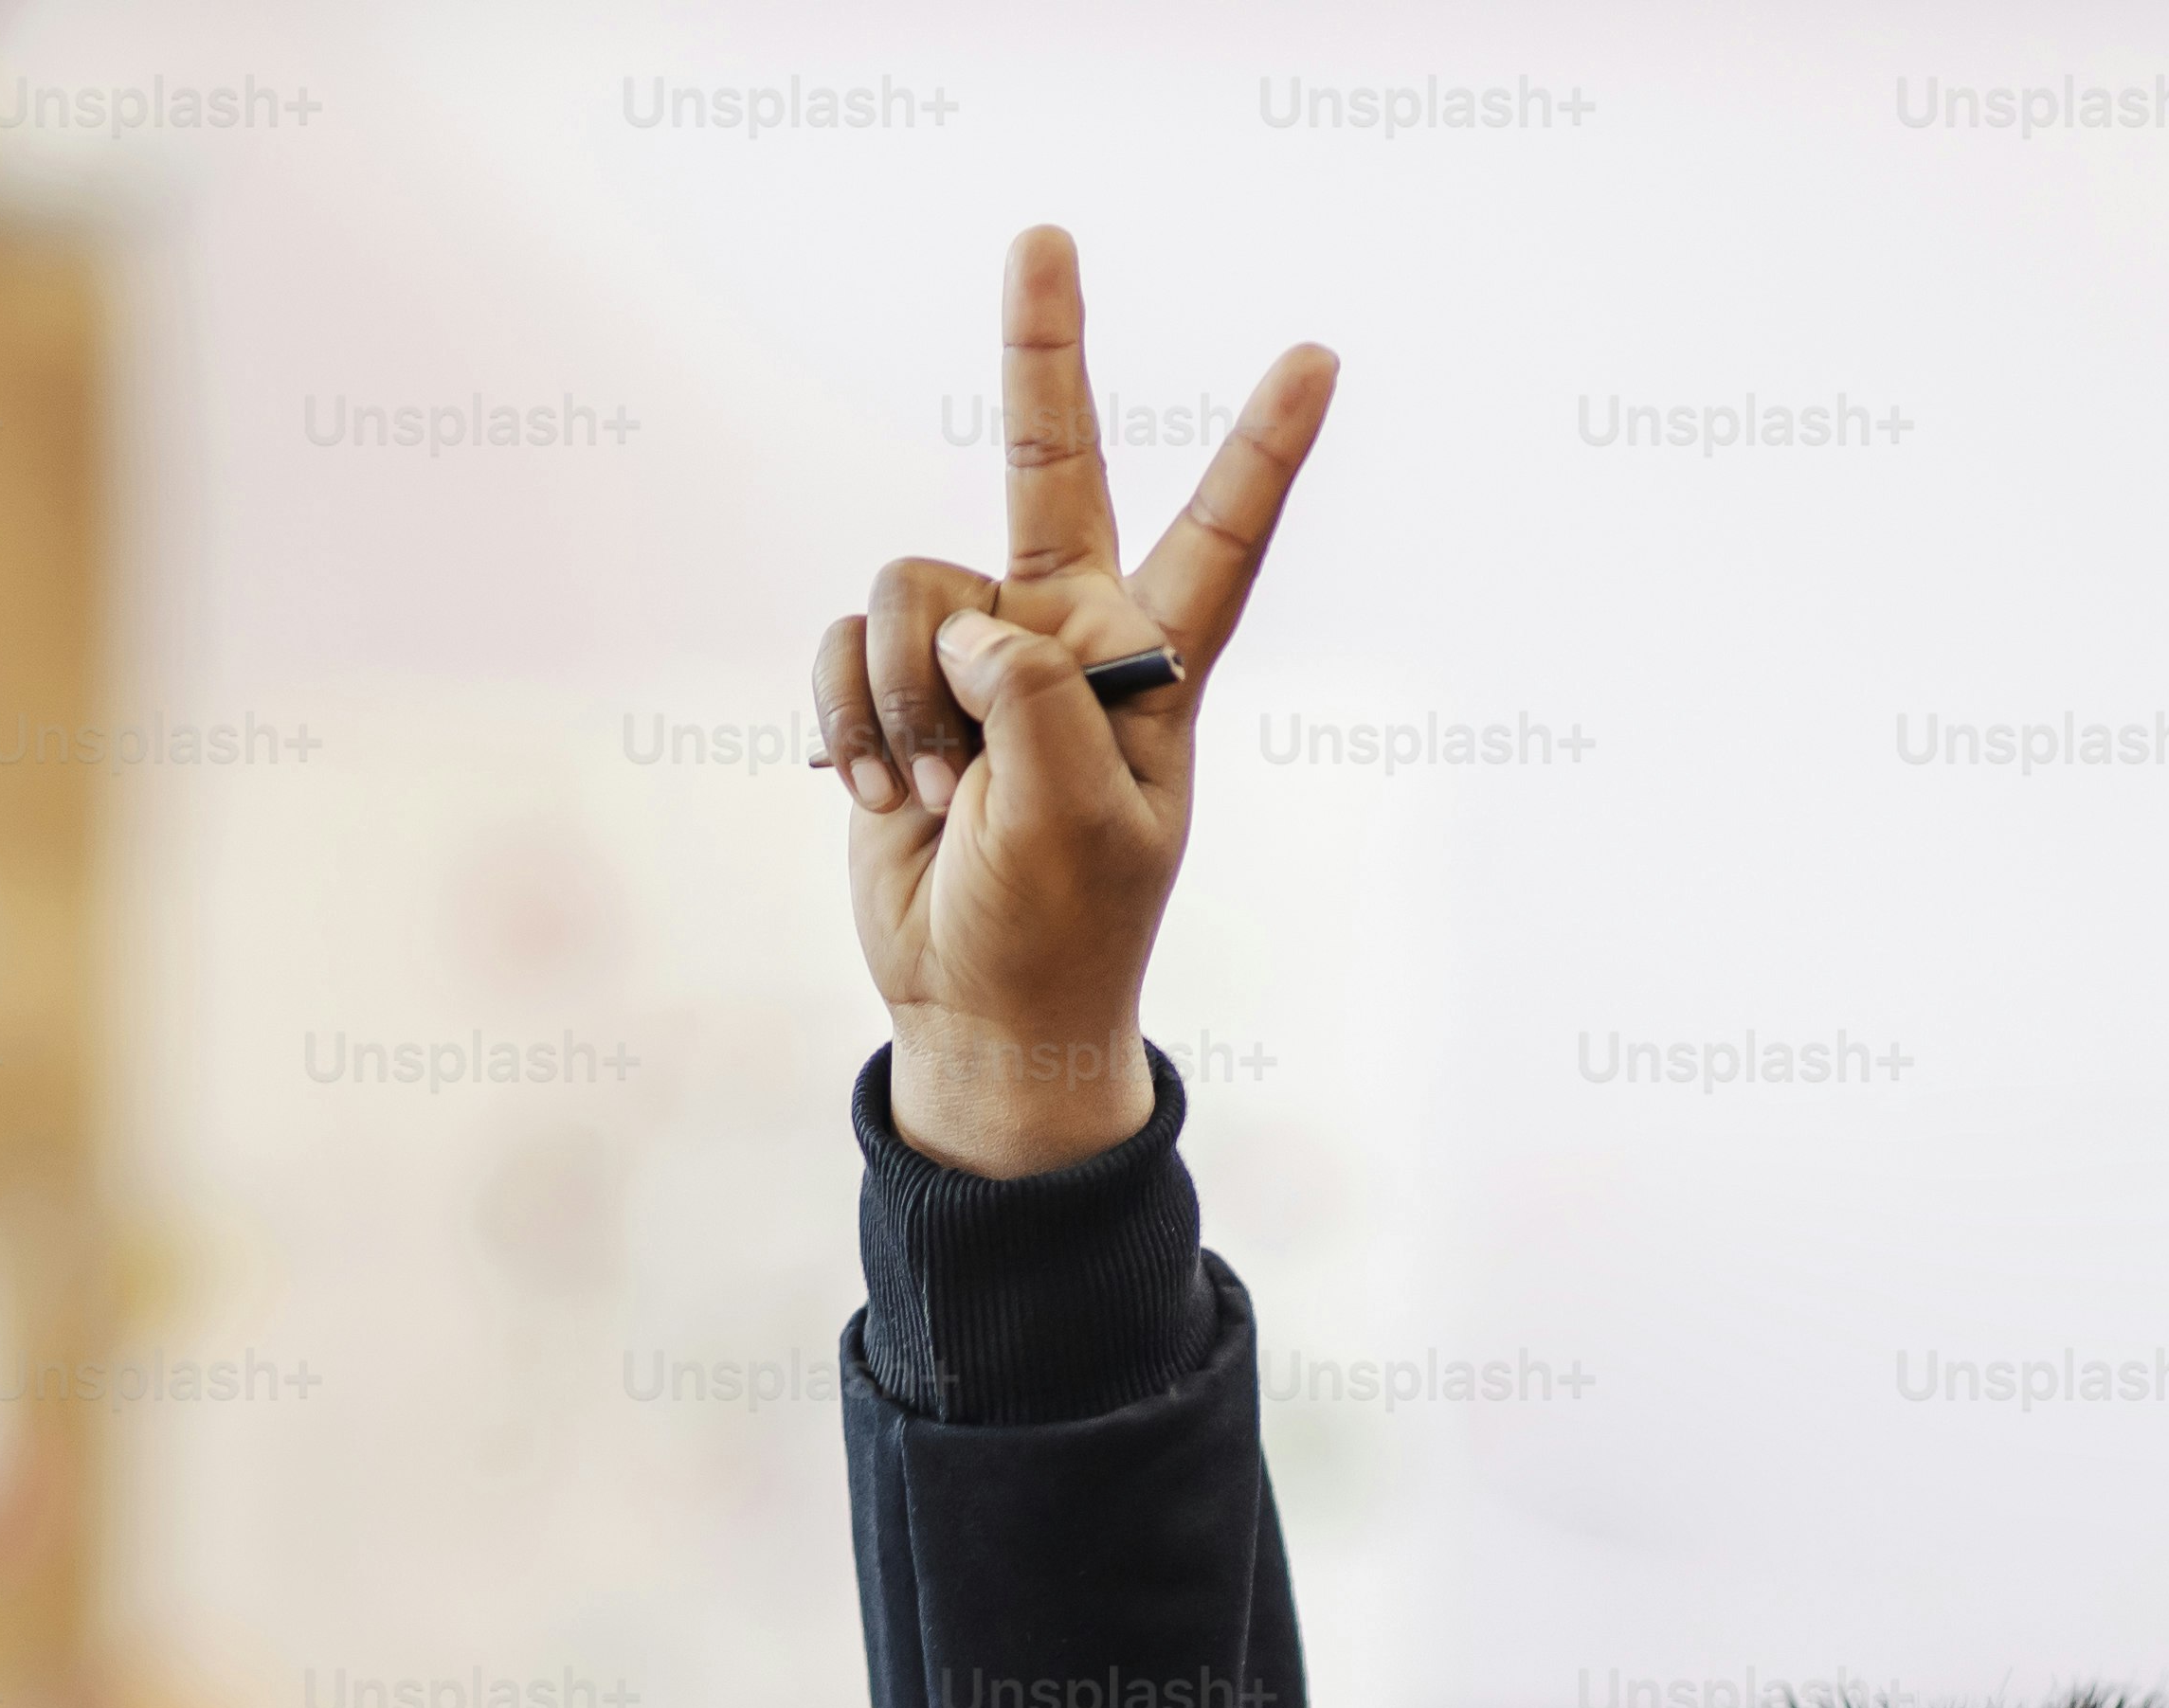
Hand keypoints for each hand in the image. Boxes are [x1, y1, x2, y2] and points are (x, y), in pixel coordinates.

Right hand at [814, 226, 1333, 1176]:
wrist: (974, 1012)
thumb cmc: (1058, 932)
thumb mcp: (1077, 825)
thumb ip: (1040, 701)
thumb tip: (978, 626)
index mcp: (1154, 669)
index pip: (1222, 540)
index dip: (1265, 447)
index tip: (1319, 355)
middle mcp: (1067, 637)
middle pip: (1054, 466)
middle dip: (1043, 352)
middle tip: (1043, 236)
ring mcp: (976, 659)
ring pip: (913, 590)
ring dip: (902, 697)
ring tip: (928, 792)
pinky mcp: (896, 690)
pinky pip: (849, 645)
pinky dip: (851, 717)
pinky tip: (873, 791)